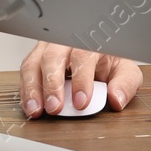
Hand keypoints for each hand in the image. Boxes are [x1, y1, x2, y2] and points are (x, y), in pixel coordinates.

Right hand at [19, 41, 142, 117]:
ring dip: (33, 89)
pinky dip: (26, 89)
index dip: (81, 80)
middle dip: (53, 84)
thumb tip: (116, 98)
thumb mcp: (124, 70)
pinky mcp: (36, 57)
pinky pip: (26, 70)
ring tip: (37, 110)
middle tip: (55, 107)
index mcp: (91, 40)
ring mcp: (49, 47)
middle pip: (53, 56)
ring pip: (34, 62)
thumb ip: (125, 83)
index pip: (84, 55)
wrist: (99, 51)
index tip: (81, 102)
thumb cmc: (109, 60)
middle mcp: (66, 41)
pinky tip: (30, 105)